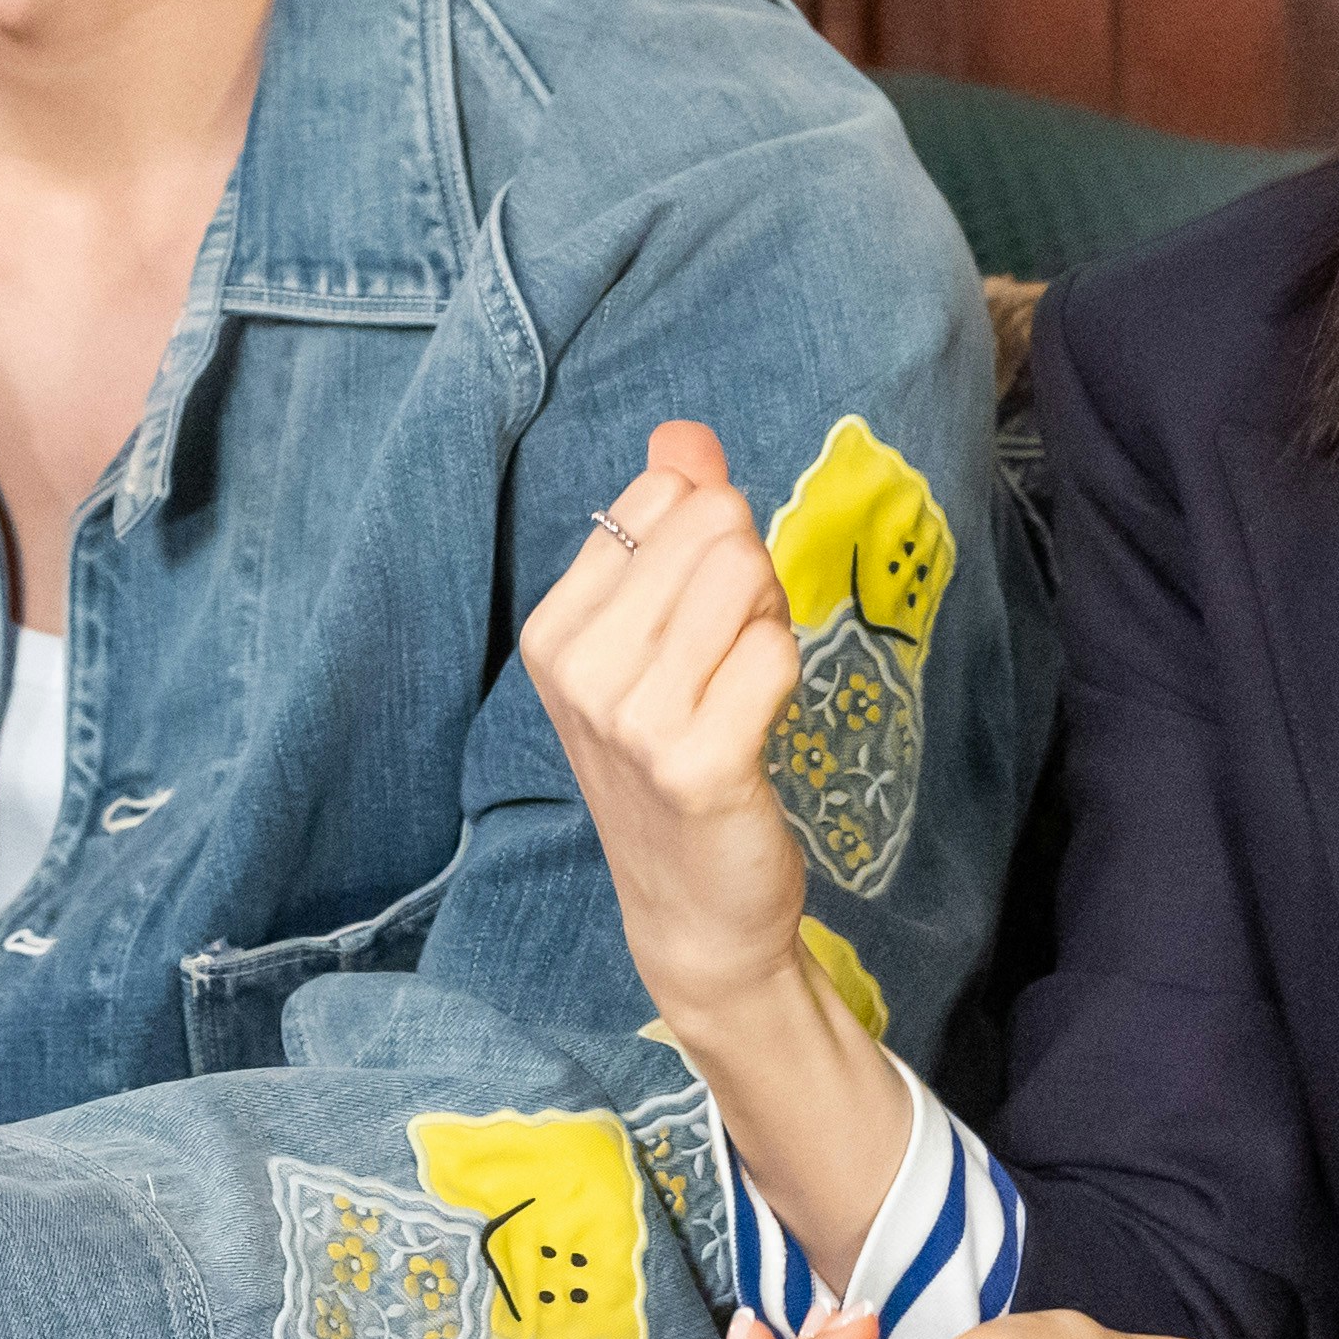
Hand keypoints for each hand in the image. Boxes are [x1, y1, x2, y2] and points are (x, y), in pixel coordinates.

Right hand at [523, 422, 821, 1040]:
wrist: (692, 906)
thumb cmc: (678, 757)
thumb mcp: (656, 634)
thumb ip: (673, 521)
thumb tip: (684, 432)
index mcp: (555, 628)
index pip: (664, 495)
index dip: (709, 544)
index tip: (695, 625)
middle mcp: (578, 667)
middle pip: (714, 524)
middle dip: (749, 579)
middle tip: (729, 663)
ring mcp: (630, 718)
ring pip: (747, 577)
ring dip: (770, 626)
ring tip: (741, 693)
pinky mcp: (695, 761)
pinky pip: (776, 651)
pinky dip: (783, 677)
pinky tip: (755, 729)